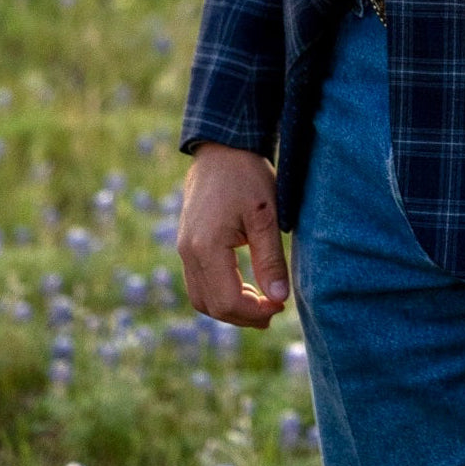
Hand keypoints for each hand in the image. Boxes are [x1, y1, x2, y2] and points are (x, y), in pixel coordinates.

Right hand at [177, 144, 288, 328]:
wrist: (222, 149)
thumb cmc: (247, 177)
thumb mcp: (266, 216)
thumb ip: (270, 260)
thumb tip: (279, 299)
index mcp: (206, 247)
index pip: (227, 301)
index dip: (254, 312)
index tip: (280, 306)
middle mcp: (188, 253)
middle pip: (211, 305)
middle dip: (244, 316)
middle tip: (274, 310)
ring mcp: (184, 249)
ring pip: (202, 298)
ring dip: (231, 307)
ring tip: (262, 304)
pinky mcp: (186, 244)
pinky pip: (198, 283)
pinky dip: (220, 293)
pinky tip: (245, 287)